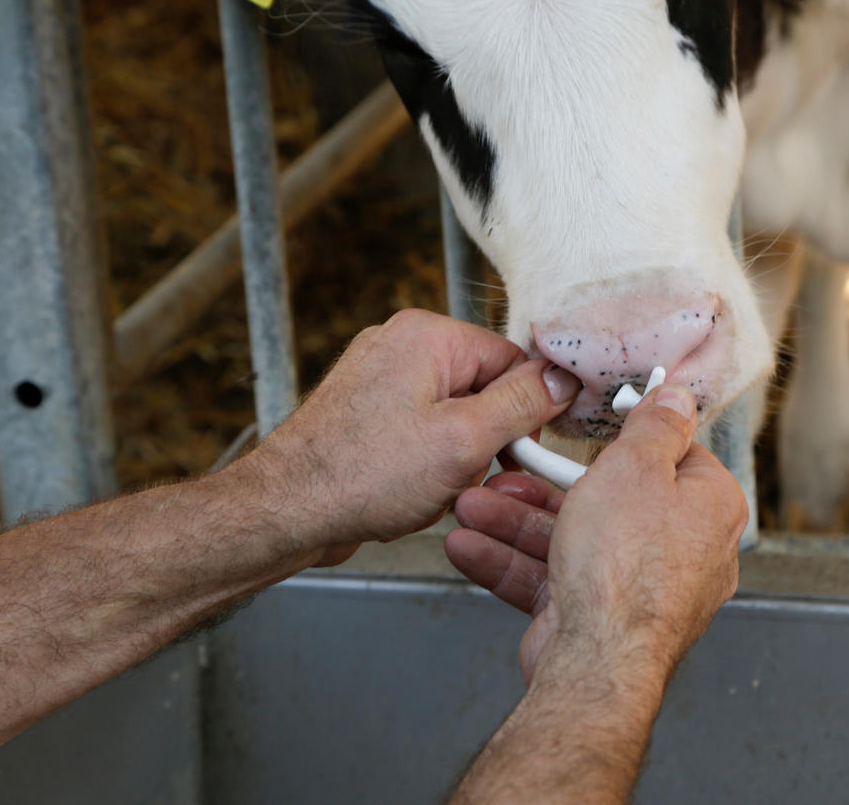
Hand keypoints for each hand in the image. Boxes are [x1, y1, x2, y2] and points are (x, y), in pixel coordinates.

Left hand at [225, 309, 580, 555]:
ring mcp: (379, 379)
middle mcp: (400, 346)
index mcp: (427, 335)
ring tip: (429, 487)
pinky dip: (427, 467)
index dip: (525, 411)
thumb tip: (562, 380)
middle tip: (465, 474)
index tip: (524, 451)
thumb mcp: (464, 441)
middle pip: (484, 390)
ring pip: (455, 418)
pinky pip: (423, 434)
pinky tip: (410, 492)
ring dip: (456, 460)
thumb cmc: (360, 475)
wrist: (286, 513)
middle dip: (484, 441)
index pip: (511, 360)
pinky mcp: (367, 414)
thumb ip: (522, 404)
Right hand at [446, 385, 747, 686]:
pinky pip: (553, 579)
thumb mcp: (636, 466)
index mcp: (708, 507)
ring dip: (514, 522)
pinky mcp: (599, 618)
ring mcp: (639, 588)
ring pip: (572, 540)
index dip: (624, 440)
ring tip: (469, 507)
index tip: (587, 427)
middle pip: (607, 499)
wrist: (596, 661)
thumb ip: (654, 426)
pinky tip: (469, 546)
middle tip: (506, 469)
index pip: (671, 456)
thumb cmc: (627, 565)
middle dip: (543, 486)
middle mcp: (681, 549)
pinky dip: (511, 562)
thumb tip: (676, 397)